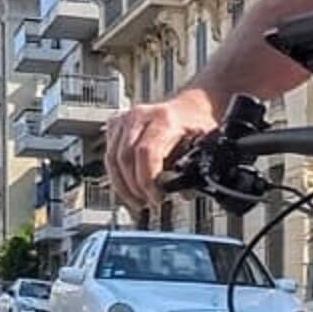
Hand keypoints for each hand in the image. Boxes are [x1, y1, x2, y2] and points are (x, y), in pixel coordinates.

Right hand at [105, 92, 220, 212]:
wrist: (188, 109)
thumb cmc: (196, 126)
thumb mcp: (203, 146)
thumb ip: (194, 168)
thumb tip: (183, 192)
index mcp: (165, 119)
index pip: (146, 151)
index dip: (148, 179)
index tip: (157, 197)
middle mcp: (141, 115)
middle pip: (126, 156)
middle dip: (135, 186)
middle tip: (148, 203)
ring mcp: (125, 118)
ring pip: (112, 157)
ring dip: (122, 186)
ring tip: (138, 202)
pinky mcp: (115, 125)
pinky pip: (109, 155)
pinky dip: (117, 176)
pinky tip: (129, 190)